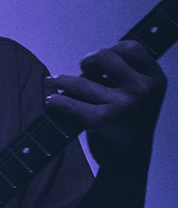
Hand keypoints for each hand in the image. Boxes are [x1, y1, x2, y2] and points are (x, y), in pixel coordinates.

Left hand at [46, 40, 166, 165]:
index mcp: (154, 79)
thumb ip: (126, 75)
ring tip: (53, 83)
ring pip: (80, 82)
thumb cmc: (131, 122)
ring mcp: (122, 105)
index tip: (101, 59)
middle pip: (104, 57)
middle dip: (87, 61)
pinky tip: (52, 101)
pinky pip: (69, 103)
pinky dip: (56, 102)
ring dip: (61, 81)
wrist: (130, 159)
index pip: (131, 47)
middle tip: (82, 70)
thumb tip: (91, 59)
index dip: (113, 48)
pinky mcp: (102, 120)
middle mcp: (142, 89)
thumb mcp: (142, 95)